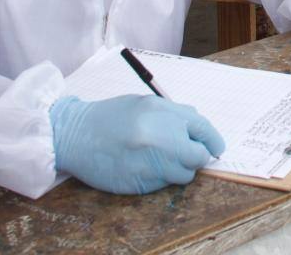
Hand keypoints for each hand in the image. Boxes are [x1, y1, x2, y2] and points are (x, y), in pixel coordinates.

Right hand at [50, 94, 225, 194]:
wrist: (74, 134)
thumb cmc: (111, 116)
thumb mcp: (145, 104)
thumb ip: (174, 115)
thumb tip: (199, 129)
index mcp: (164, 112)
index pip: (203, 129)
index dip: (213, 141)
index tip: (216, 149)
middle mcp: (161, 137)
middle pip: (198, 156)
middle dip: (195, 158)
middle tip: (184, 156)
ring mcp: (151, 162)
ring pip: (184, 174)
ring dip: (177, 170)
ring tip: (157, 160)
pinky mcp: (140, 182)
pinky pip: (163, 185)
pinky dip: (159, 179)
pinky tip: (143, 167)